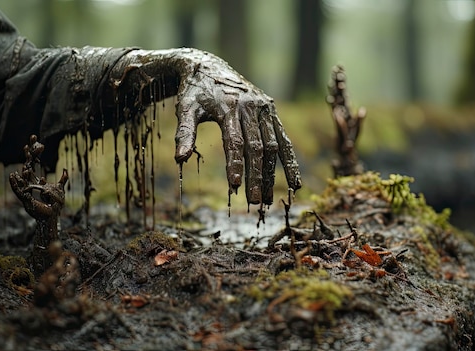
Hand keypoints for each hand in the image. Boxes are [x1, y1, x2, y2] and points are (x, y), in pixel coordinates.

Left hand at [171, 51, 301, 205]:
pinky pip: (283, 139)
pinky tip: (295, 183)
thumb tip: (179, 159)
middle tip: (254, 201)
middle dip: (256, 176)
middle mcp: (251, 106)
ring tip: (268, 200)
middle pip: (256, 147)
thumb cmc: (195, 91)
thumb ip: (184, 132)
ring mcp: (264, 108)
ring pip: (272, 146)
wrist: (208, 65)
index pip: (235, 140)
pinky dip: (289, 161)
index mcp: (229, 106)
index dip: (235, 164)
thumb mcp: (186, 108)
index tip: (234, 186)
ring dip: (272, 174)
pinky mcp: (271, 110)